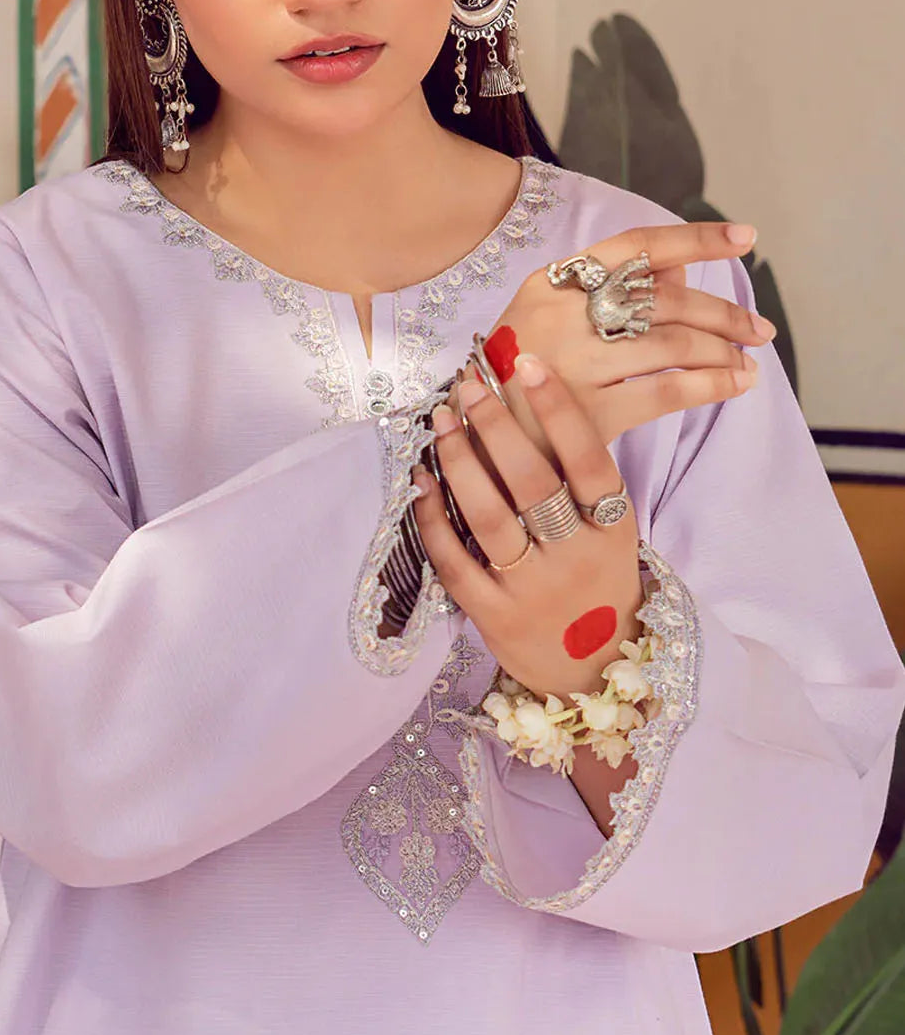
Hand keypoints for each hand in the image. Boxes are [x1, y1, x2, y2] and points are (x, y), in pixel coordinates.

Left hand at [412, 353, 649, 703]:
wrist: (590, 671)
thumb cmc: (595, 581)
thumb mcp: (609, 532)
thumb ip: (581, 479)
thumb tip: (530, 400)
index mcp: (612, 530)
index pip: (588, 460)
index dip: (559, 409)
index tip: (528, 364)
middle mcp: (575, 558)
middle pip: (532, 482)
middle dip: (495, 426)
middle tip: (467, 386)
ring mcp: (533, 590)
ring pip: (490, 517)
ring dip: (459, 463)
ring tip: (440, 422)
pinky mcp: (494, 616)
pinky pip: (456, 561)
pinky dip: (434, 519)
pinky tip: (421, 483)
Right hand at [448, 221, 770, 463]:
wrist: (475, 442)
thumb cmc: (516, 374)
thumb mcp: (548, 318)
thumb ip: (608, 289)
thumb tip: (682, 267)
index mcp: (551, 283)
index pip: (635, 246)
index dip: (695, 238)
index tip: (745, 237)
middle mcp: (561, 316)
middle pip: (664, 299)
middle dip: (724, 313)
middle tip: (759, 329)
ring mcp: (573, 364)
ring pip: (672, 345)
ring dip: (723, 353)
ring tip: (747, 363)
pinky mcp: (586, 414)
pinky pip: (666, 393)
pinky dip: (709, 387)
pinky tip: (733, 387)